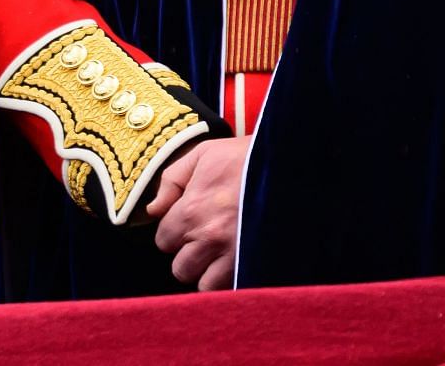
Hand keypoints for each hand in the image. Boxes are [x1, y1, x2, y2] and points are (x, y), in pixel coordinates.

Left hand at [143, 134, 250, 290]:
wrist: (291, 163)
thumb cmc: (245, 157)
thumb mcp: (202, 155)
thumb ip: (171, 180)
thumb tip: (153, 209)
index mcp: (191, 211)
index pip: (164, 241)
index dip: (174, 233)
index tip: (188, 224)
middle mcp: (210, 238)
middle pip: (181, 269)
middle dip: (189, 257)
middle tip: (204, 241)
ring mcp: (236, 255)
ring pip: (207, 286)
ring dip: (210, 274)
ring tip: (219, 255)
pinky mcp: (258, 263)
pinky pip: (235, 289)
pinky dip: (232, 281)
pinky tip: (237, 263)